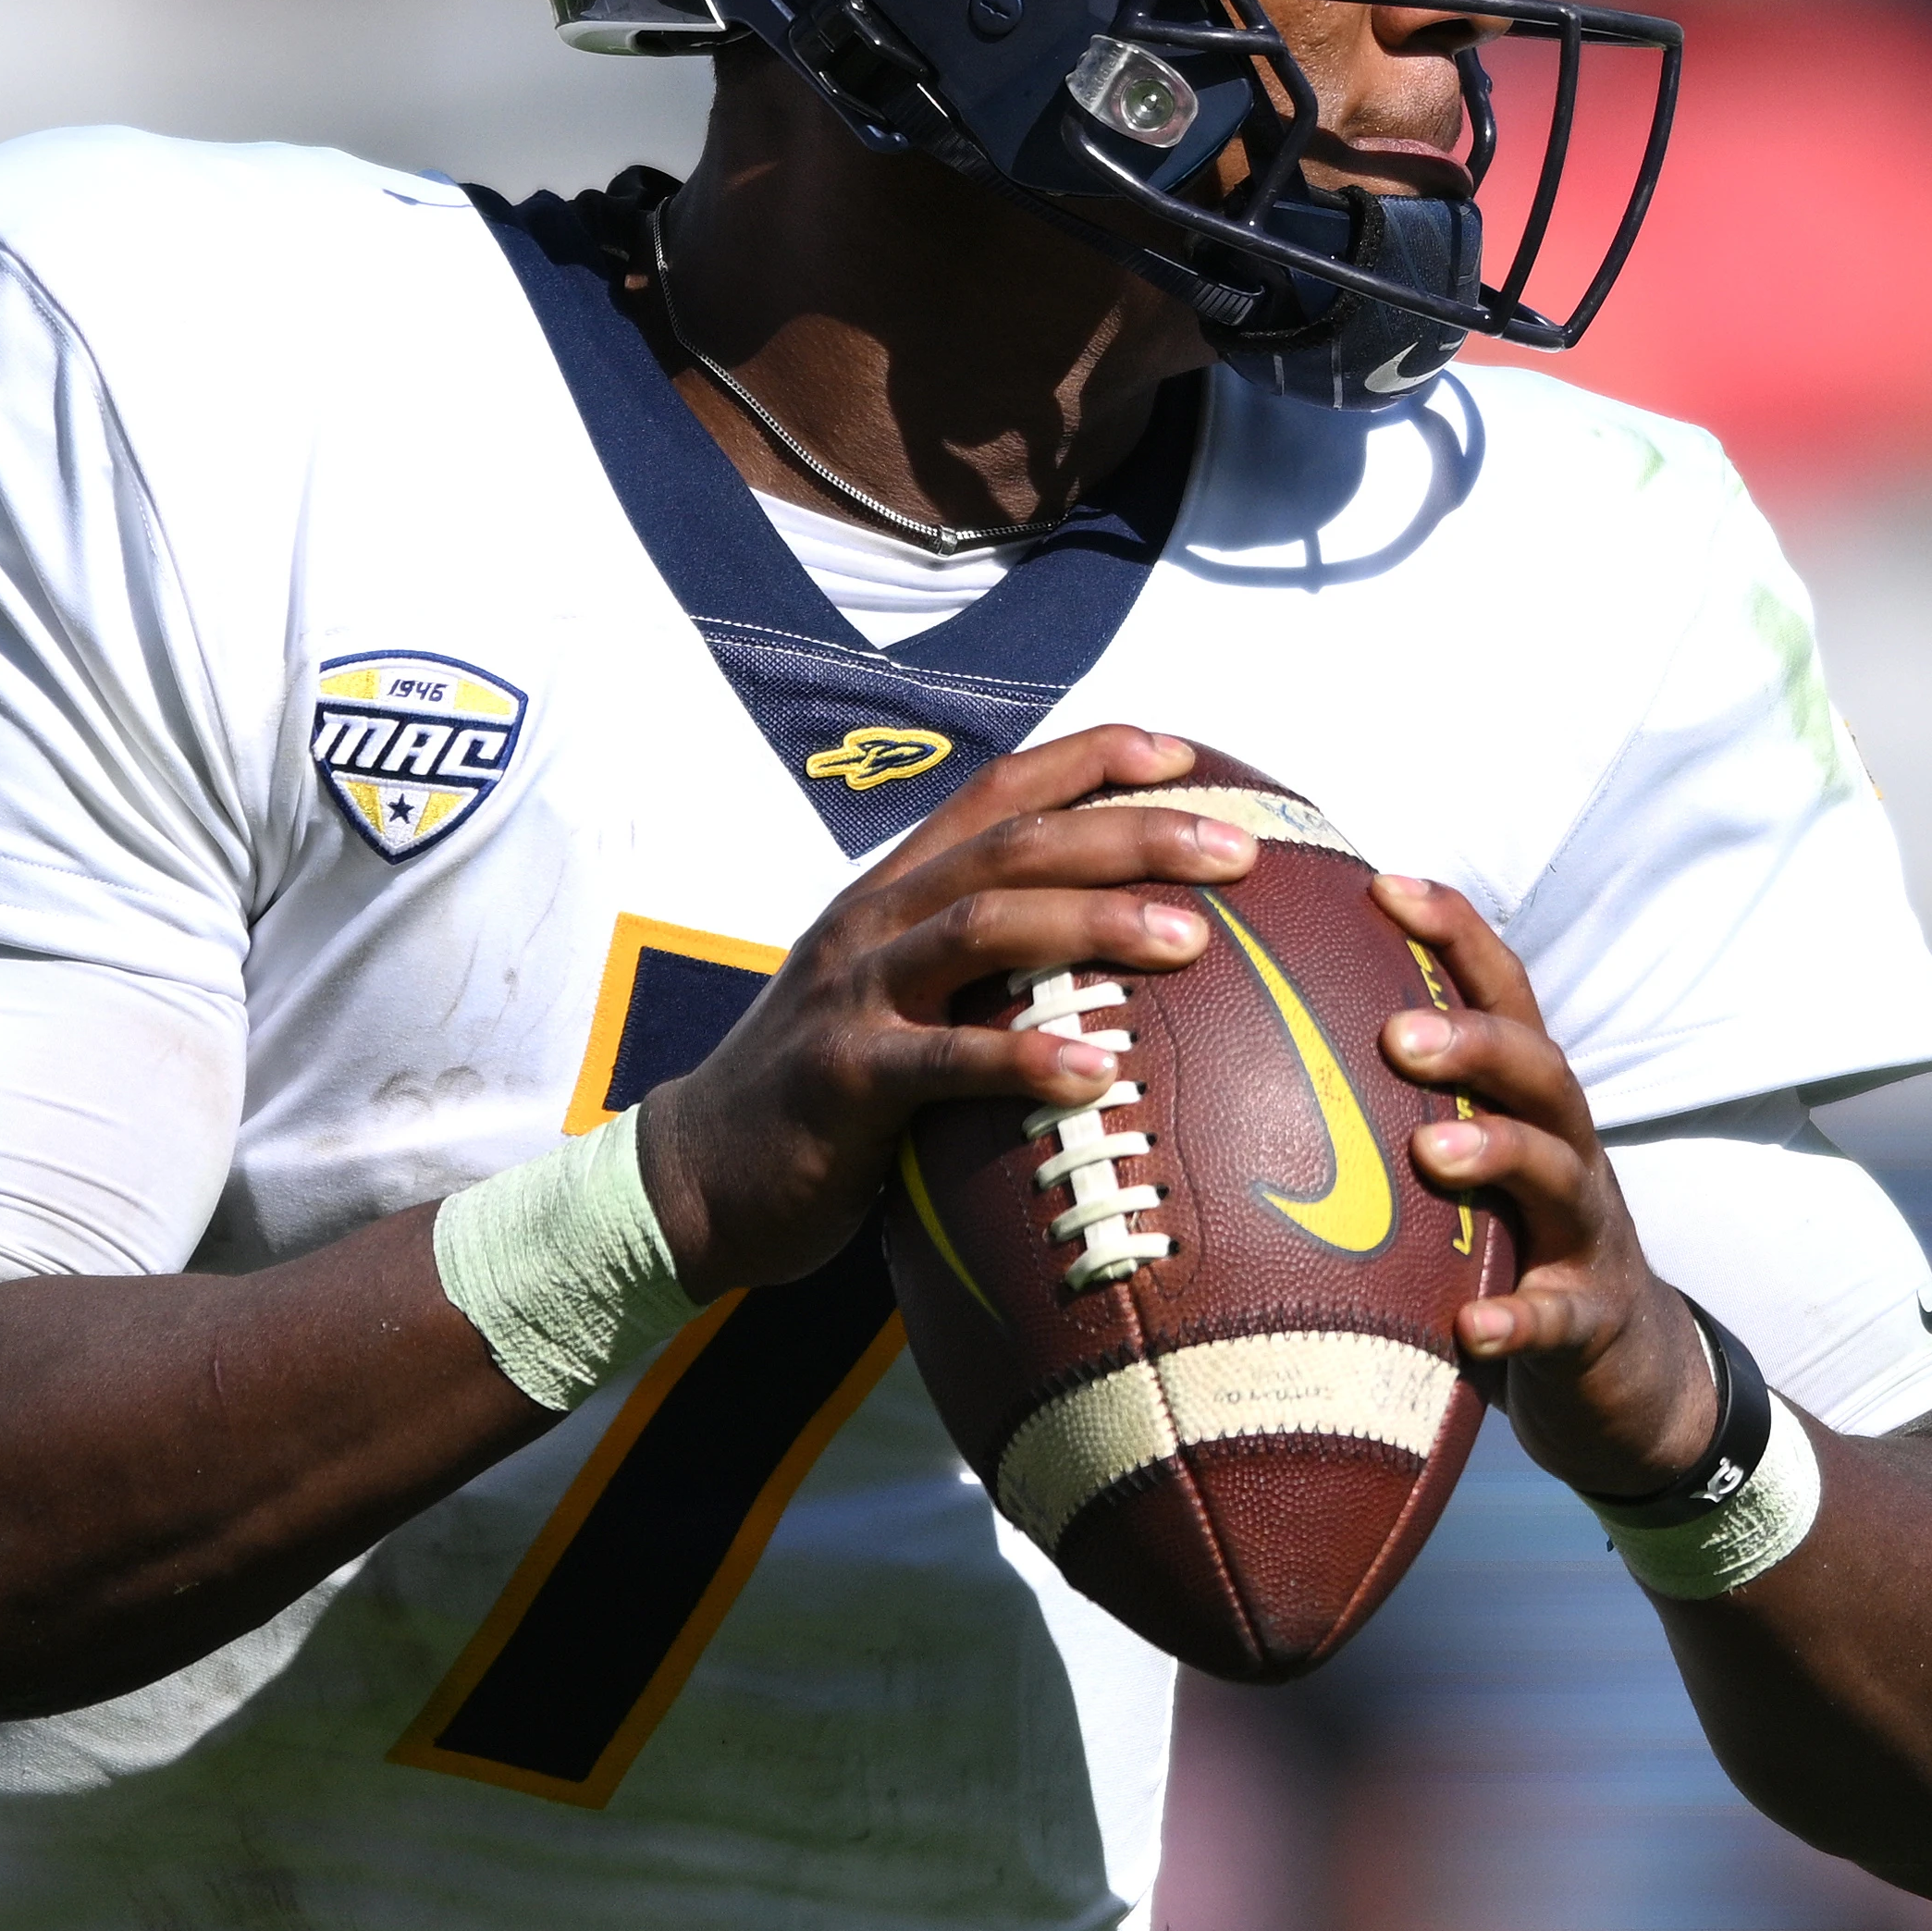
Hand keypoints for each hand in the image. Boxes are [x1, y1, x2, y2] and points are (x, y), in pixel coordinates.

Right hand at [639, 727, 1253, 1296]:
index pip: (999, 791)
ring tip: (1193, 940)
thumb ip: (977, 970)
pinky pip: (945, 1061)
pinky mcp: (843, 1079)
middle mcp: (874, 922)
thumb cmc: (825, 1095)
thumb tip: (1104, 963)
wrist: (695, 1176)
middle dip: (1132, 831)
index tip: (1187, 754)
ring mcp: (854, 994)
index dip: (1092, 758)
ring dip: (1096, 924)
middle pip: (1015, 844)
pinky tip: (1100, 1072)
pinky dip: (1026, 1057)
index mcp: (893, 891)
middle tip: (1236, 848)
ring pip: (985, 926)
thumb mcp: (895, 1002)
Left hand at [1374, 874, 1721, 1501]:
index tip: (1381, 885)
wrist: (1627, 1369)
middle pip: (1537, 1068)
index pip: (1502, 993)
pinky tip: (1473, 1328)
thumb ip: (1390, 1115)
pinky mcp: (1593, 1317)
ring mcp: (1587, 1232)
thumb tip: (1239, 1057)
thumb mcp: (1462, 1172)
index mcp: (1526, 1102)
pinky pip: (1559, 1315)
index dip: (1454, 933)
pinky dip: (1520, 1318)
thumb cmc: (1512, 1249)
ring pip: (1558, 1171)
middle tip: (1392, 1034)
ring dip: (1497, 1152)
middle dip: (1472, 1040)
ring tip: (1430, 1153)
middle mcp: (1566, 1149)